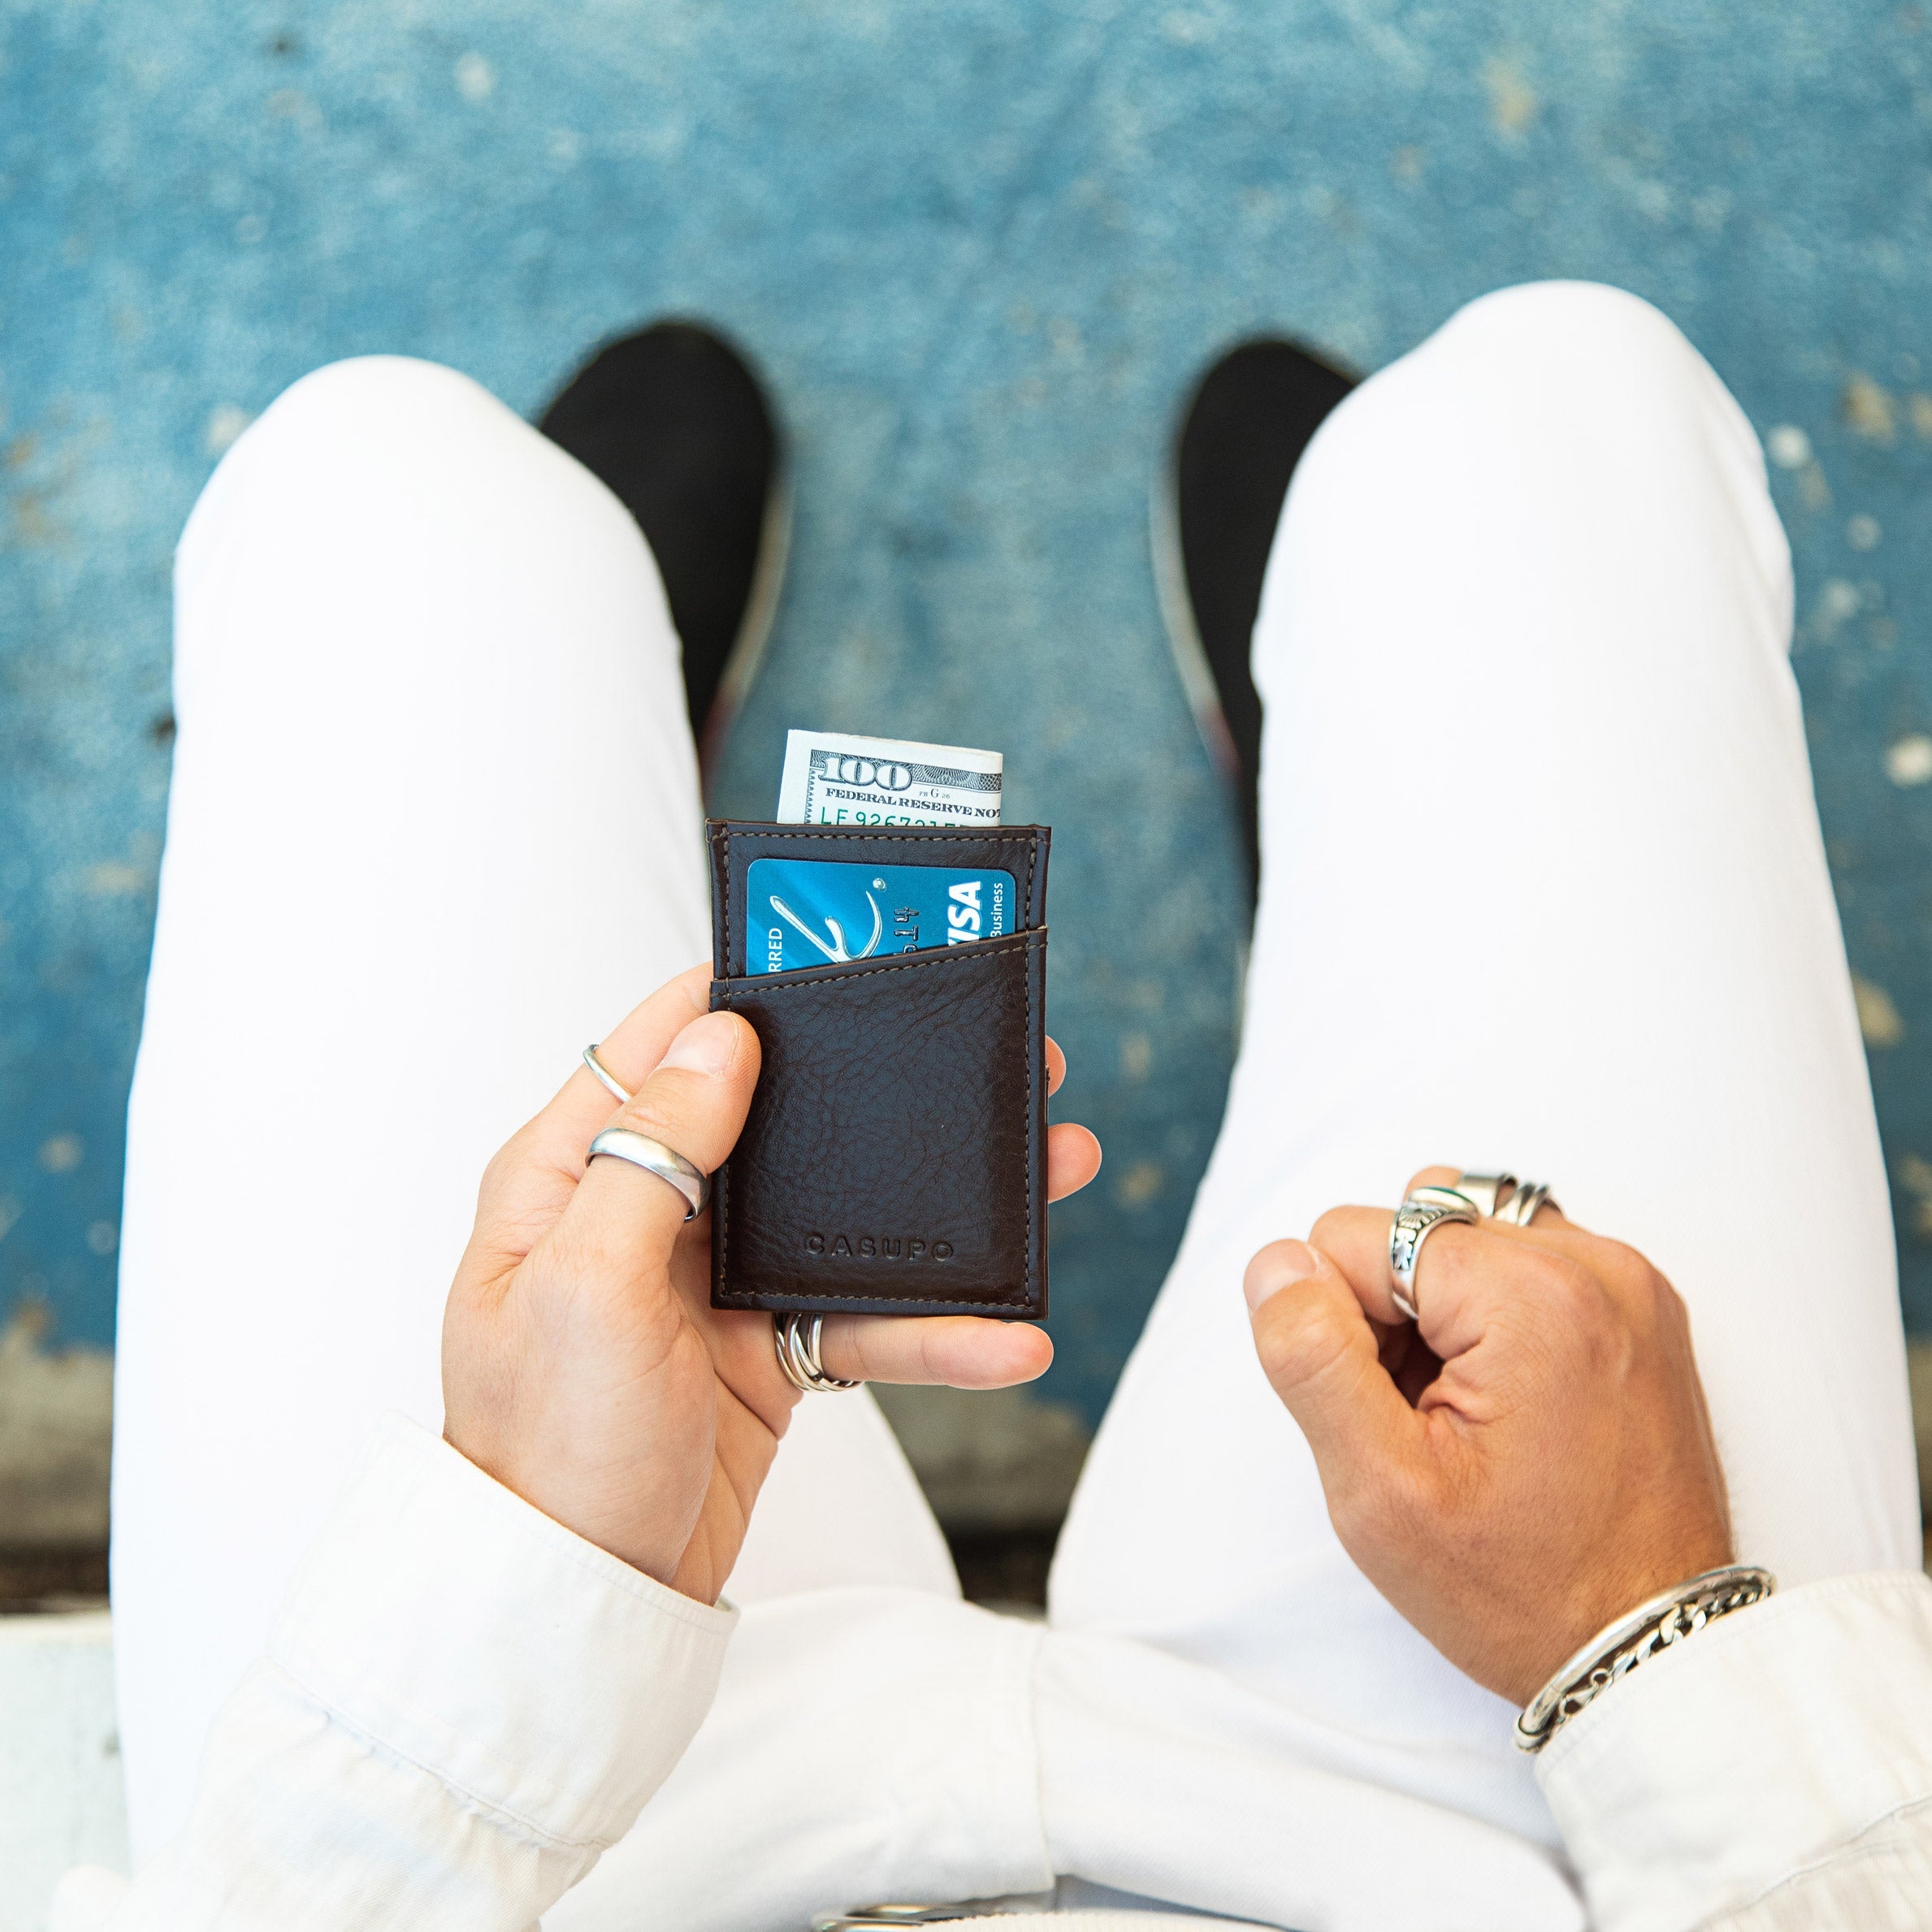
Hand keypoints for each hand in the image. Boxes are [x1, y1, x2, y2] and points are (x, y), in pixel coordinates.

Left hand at [443, 963, 1102, 1602]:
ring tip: (1049, 1174)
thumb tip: (720, 1038)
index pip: (661, 1045)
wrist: (577, 1607)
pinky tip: (1006, 1335)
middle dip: (883, 1093)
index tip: (838, 952)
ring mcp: (714, 1284)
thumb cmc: (545, 1450)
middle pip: (781, 1120)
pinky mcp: (768, 1352)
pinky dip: (936, 1329)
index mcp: (573, 1173)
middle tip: (987, 1064)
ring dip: (946, 1208)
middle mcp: (647, 1213)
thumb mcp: (588, 1285)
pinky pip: (867, 1320)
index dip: (746, 992)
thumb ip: (653, 1155)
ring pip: (848, 1215)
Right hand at [1244, 1167, 1732, 1705]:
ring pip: (1463, 1236)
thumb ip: (1311, 1359)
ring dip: (1438, 1307)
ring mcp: (1629, 1281)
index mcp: (1534, 1293)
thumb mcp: (1380, 1493)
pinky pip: (1524, 1259)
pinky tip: (1507, 1400)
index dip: (1341, 1328)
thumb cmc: (1523, 1590)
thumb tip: (1277, 1263)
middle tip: (1428, 1419)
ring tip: (1466, 1408)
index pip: (1354, 1235)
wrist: (1653, 1652)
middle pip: (1413, 1222)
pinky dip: (1493, 1313)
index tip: (1393, 1416)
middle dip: (1392, 1311)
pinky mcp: (1642, 1306)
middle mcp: (1596, 1262)